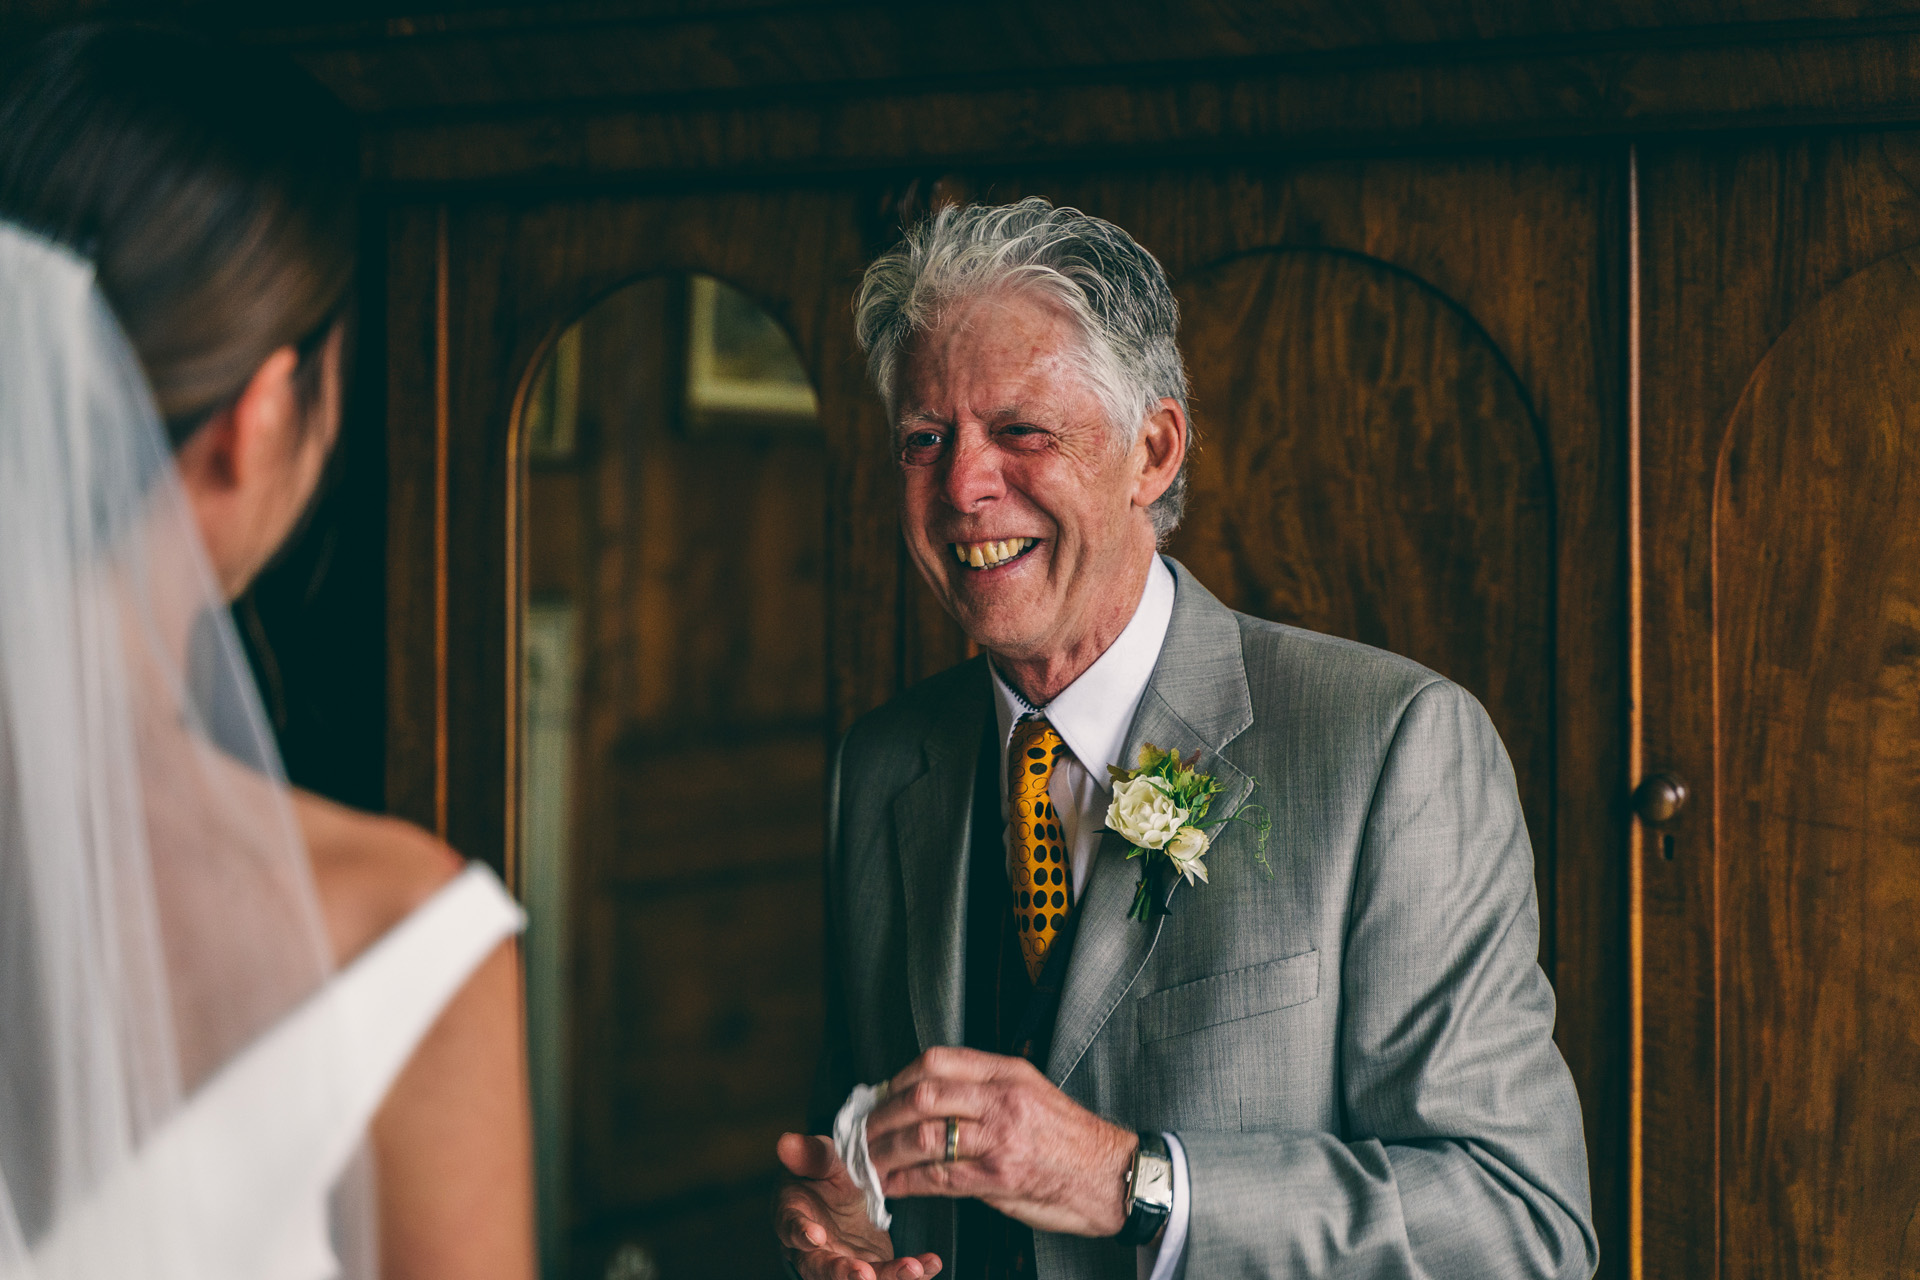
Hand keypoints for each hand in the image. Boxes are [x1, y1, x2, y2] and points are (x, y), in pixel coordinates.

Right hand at [775, 1132, 943, 1279]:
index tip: (815, 1235)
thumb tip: (785, 1142)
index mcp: (794, 1217)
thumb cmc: (824, 1174)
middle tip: (863, 1275)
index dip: (801, 1234)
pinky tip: (931, 1263)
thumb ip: (809, 1155)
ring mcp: (844, 1261)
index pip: (792, 1229)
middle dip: (843, 1274)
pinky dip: (913, 1272)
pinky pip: (890, 1275)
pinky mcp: (872, 1266)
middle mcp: (815, 1249)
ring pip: (860, 1278)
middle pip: (823, 1269)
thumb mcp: (820, 1159)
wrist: (845, 1188)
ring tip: (912, 1269)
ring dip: (886, 1277)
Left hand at [864, 1047, 1137, 1236]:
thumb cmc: (1071, 1138)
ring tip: (868, 1161)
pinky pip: (940, 1177)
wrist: (1113, 1175)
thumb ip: (985, 1091)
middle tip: (862, 1130)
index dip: (898, 1078)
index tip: (880, 1095)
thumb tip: (928, 1101)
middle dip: (883, 1115)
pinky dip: (907, 1182)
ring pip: (925, 1137)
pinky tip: (892, 1185)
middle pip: (923, 1095)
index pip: (937, 1061)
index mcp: (1007, 1073)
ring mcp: (1001, 1138)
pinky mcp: (1001, 1177)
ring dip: (887, 1151)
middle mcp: (1002, 1099)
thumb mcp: (1032, 1092)